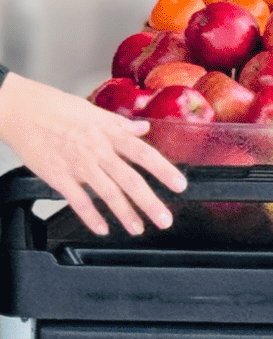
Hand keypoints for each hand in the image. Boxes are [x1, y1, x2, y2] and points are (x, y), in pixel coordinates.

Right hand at [0, 73, 186, 236]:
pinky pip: (79, 202)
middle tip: (165, 219)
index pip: (144, 154)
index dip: (164, 170)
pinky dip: (91, 218)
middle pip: (131, 179)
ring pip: (108, 194)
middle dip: (150, 202)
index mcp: (110, 133)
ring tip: (139, 228)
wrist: (26, 112)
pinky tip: (102, 229)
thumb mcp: (96, 111)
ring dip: (125, 214)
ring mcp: (80, 166)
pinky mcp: (59, 178)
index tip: (180, 185)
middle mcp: (99, 151)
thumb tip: (144, 128)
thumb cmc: (59, 109)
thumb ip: (122, 124)